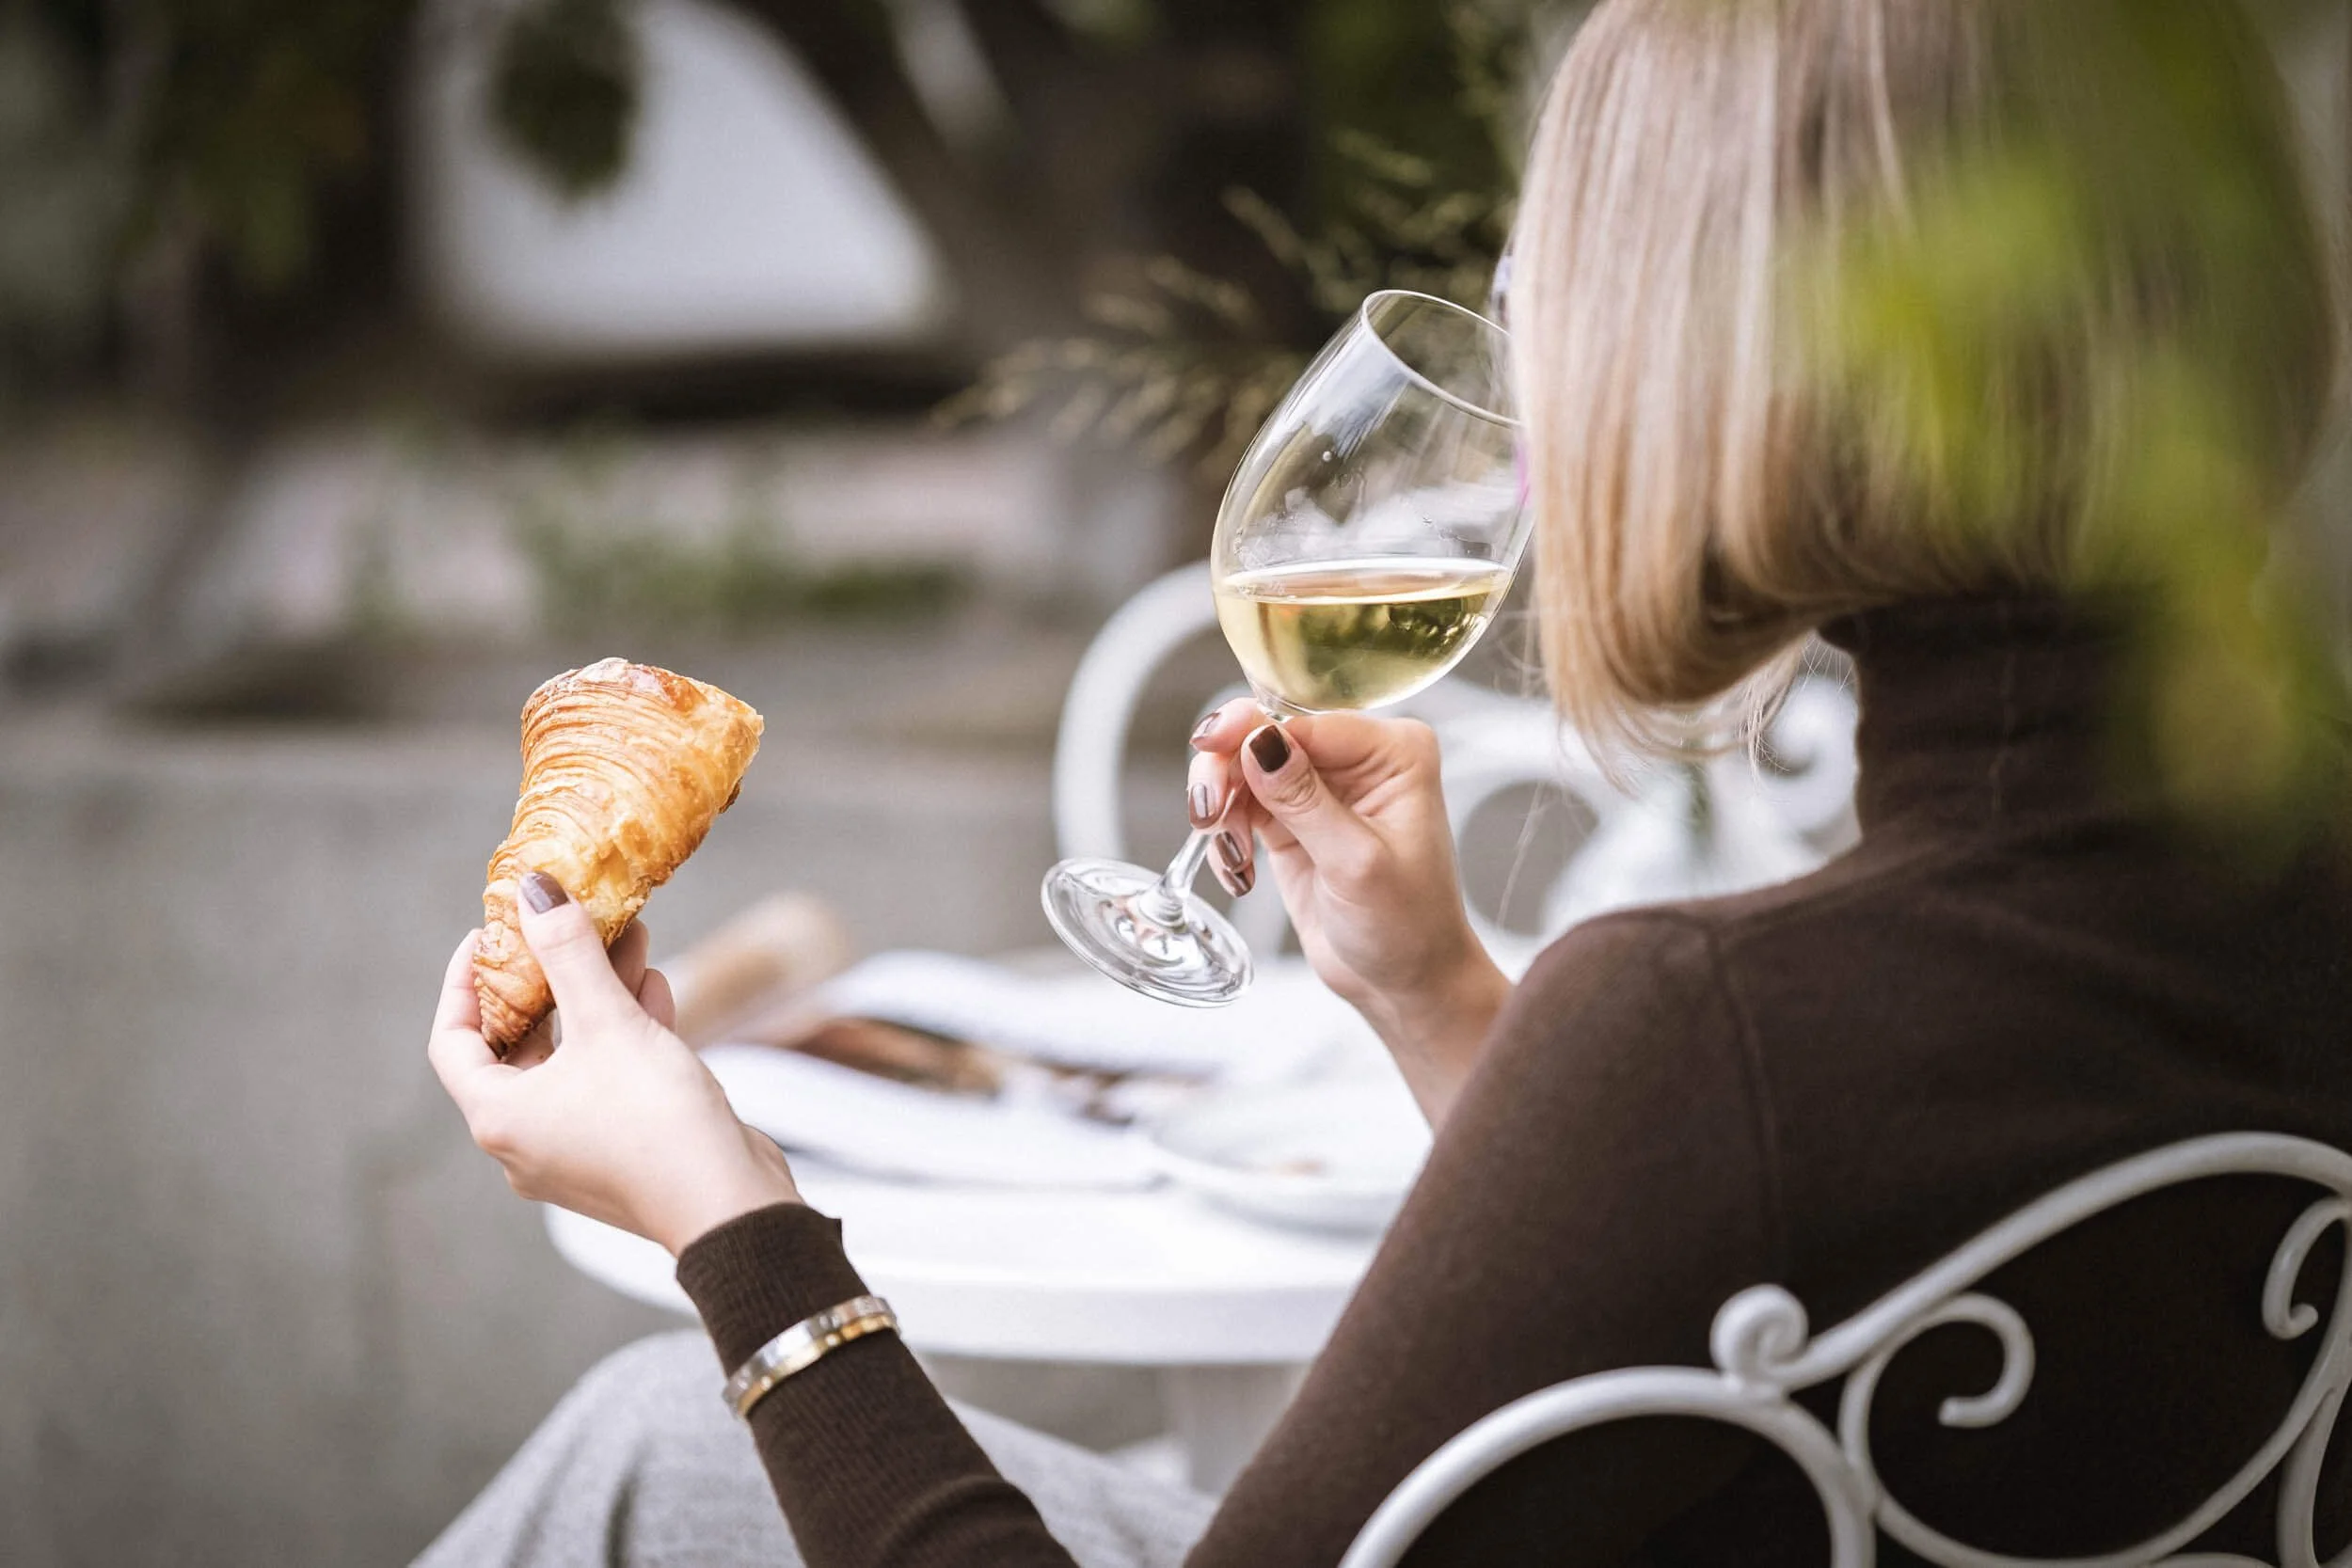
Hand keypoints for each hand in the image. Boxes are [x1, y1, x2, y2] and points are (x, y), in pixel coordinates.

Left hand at [427, 874, 801, 1255]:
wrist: (728, 1204)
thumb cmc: (655, 1120)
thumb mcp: (609, 1024)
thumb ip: (570, 954)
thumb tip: (534, 891)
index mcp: (500, 1117)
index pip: (453, 1040)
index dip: (464, 982)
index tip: (490, 935)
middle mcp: (526, 1140)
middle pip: (519, 1045)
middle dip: (551, 979)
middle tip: (568, 927)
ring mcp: (574, 1150)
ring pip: (572, 1058)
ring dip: (597, 998)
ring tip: (629, 940)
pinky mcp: (621, 1150)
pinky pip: (607, 1082)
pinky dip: (624, 1035)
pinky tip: (654, 988)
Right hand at [1187, 700, 1509, 1117]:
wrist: (1406, 983)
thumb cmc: (1408, 927)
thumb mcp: (1355, 863)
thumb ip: (1304, 800)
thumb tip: (1258, 741)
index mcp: (1393, 752)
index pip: (1306, 721)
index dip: (1251, 731)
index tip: (1212, 747)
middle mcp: (1358, 760)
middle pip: (1265, 735)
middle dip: (1228, 772)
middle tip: (1209, 815)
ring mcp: (1321, 789)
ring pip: (1243, 768)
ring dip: (1223, 809)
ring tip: (1230, 856)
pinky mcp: (1292, 822)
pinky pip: (1239, 806)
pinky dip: (1226, 837)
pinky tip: (1240, 873)